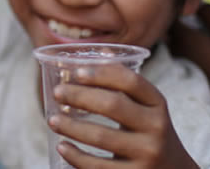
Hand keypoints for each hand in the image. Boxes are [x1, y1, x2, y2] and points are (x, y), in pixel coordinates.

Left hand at [48, 65, 198, 168]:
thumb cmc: (149, 132)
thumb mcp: (147, 108)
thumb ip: (126, 86)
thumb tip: (100, 51)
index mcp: (157, 104)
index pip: (130, 81)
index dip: (101, 73)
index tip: (76, 71)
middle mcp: (156, 127)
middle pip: (112, 104)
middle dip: (79, 96)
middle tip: (57, 92)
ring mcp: (146, 153)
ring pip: (101, 136)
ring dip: (71, 126)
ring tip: (51, 120)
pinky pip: (98, 166)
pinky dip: (76, 156)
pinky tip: (62, 146)